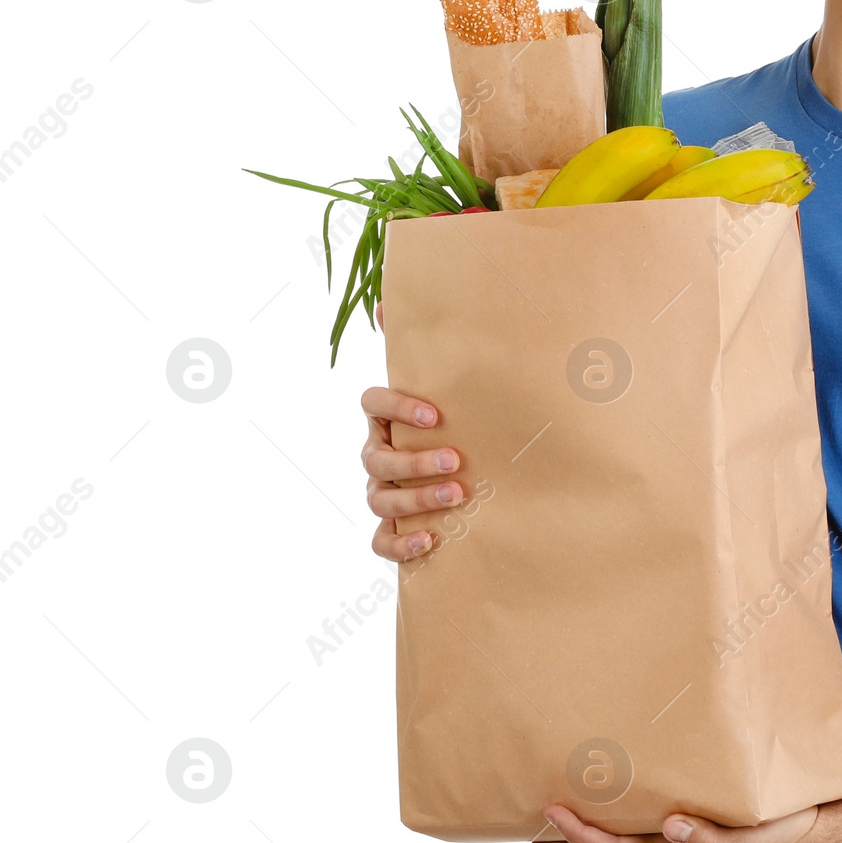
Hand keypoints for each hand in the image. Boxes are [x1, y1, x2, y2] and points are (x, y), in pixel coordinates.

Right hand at [360, 302, 462, 561]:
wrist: (467, 473)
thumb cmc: (453, 421)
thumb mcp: (447, 384)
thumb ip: (425, 347)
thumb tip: (393, 298)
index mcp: (386, 418)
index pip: (372, 404)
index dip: (398, 406)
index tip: (435, 415)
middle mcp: (378, 454)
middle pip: (377, 458)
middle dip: (415, 460)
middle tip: (457, 460)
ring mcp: (381, 492)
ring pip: (379, 499)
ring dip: (415, 499)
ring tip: (458, 496)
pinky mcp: (392, 528)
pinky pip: (381, 542)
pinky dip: (401, 544)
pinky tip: (431, 540)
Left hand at [526, 800, 841, 842]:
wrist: (812, 835)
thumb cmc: (780, 834)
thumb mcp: (750, 839)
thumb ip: (711, 837)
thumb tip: (670, 826)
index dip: (580, 834)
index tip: (550, 812)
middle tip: (531, 832)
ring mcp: (682, 836)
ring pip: (624, 836)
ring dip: (588, 833)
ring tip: (558, 819)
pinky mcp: (696, 818)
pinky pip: (648, 820)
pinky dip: (624, 814)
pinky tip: (619, 797)